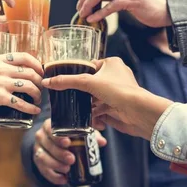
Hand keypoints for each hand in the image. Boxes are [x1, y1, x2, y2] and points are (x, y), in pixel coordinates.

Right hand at [0, 52, 43, 116]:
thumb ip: (1, 67)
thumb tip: (19, 72)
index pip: (25, 57)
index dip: (37, 65)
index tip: (41, 72)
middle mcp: (1, 68)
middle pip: (31, 73)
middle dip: (40, 82)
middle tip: (40, 89)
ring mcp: (0, 82)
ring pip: (29, 86)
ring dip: (37, 95)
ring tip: (37, 99)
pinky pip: (21, 103)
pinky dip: (31, 108)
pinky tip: (35, 111)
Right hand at [33, 119, 106, 184]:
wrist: (56, 145)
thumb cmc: (70, 136)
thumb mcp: (80, 132)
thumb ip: (91, 135)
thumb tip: (102, 142)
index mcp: (49, 125)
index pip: (50, 128)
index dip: (58, 136)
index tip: (68, 143)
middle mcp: (41, 136)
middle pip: (47, 144)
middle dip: (59, 153)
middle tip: (71, 159)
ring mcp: (38, 149)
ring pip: (42, 157)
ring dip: (55, 165)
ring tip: (67, 169)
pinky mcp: (38, 162)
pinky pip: (43, 170)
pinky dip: (53, 177)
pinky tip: (63, 180)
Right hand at [42, 57, 172, 138]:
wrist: (139, 113)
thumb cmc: (120, 91)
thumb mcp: (88, 82)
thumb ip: (66, 82)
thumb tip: (47, 82)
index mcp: (111, 64)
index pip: (88, 67)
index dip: (77, 75)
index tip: (65, 84)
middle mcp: (115, 77)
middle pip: (90, 86)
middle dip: (82, 97)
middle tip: (73, 102)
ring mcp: (116, 94)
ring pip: (94, 101)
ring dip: (89, 110)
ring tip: (86, 115)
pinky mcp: (117, 109)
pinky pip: (101, 113)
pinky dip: (96, 118)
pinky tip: (96, 123)